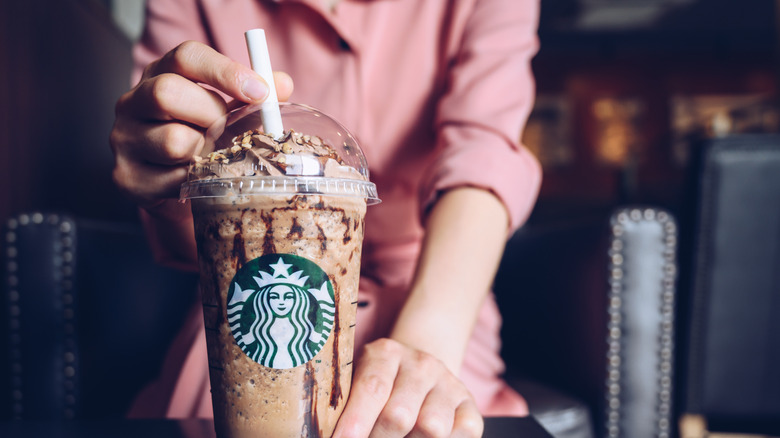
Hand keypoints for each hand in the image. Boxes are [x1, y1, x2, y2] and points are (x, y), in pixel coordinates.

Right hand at [110, 40, 293, 208]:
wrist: (176, 187)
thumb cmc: (205, 139)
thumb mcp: (229, 113)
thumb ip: (253, 98)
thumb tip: (282, 83)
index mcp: (160, 74)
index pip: (186, 56)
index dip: (225, 71)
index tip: (260, 91)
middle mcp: (132, 102)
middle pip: (168, 92)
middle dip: (212, 114)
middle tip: (228, 132)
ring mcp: (124, 139)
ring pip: (174, 141)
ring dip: (206, 153)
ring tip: (211, 157)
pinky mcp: (127, 177)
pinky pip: (174, 179)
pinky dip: (197, 181)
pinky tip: (199, 178)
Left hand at [334, 338, 483, 437]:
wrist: (420, 370)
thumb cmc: (378, 385)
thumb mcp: (356, 382)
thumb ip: (344, 405)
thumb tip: (328, 433)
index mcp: (386, 353)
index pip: (371, 389)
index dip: (354, 423)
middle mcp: (421, 364)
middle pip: (399, 415)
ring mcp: (448, 384)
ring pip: (431, 428)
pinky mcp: (471, 407)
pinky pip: (463, 434)